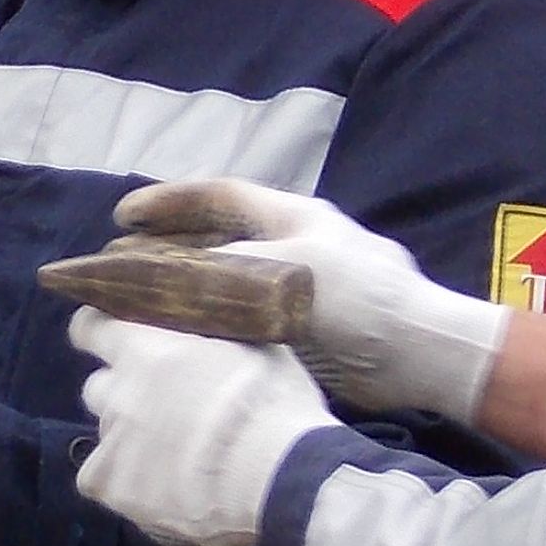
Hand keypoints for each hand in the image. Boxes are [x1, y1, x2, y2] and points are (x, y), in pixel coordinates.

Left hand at [69, 307, 332, 545]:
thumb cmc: (273, 406)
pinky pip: (103, 481)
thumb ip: (219, 340)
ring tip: (171, 457)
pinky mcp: (115, 489)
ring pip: (107, 436)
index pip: (91, 329)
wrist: (276, 478)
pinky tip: (156, 488)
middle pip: (98, 388)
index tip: (106, 335)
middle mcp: (119, 394)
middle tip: (158, 405)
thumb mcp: (255, 349)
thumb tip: (217, 335)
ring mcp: (113, 444)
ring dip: (130, 440)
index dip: (96, 331)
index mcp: (145, 350)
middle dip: (121, 393)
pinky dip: (125, 483)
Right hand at [118, 176, 508, 423]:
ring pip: (231, 277)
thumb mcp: (283, 273)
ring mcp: (303, 285)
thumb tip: (164, 279)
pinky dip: (217, 321)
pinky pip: (248, 316)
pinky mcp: (310, 327)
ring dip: (190, 285)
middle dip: (171, 244)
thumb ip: (222, 273)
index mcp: (292, 217)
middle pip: (221, 235)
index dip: (169, 203)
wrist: (421, 350)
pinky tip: (193, 339)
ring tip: (147, 301)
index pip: (219, 195)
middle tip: (124, 261)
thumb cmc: (358, 299)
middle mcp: (295, 244)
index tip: (124, 215)